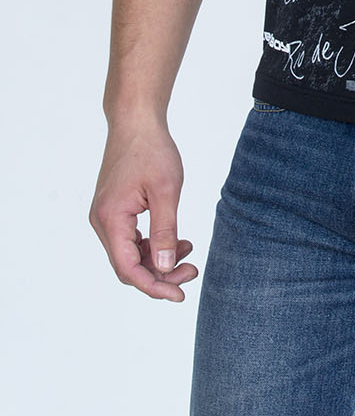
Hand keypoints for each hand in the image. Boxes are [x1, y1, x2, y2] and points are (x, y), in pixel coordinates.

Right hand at [89, 121, 197, 301]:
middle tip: (191, 271)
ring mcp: (106, 216)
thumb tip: (164, 266)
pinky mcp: (115, 210)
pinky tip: (177, 239)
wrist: (136, 121)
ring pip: (130, 254)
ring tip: (189, 252)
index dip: (154, 286)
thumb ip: (164, 230)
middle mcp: (102, 222)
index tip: (180, 294)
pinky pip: (131, 239)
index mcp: (111, 219)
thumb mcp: (166, 190)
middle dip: (160, 274)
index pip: (128, 269)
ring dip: (158, 259)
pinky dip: (153, 244)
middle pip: (128, 266)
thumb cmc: (151, 150)